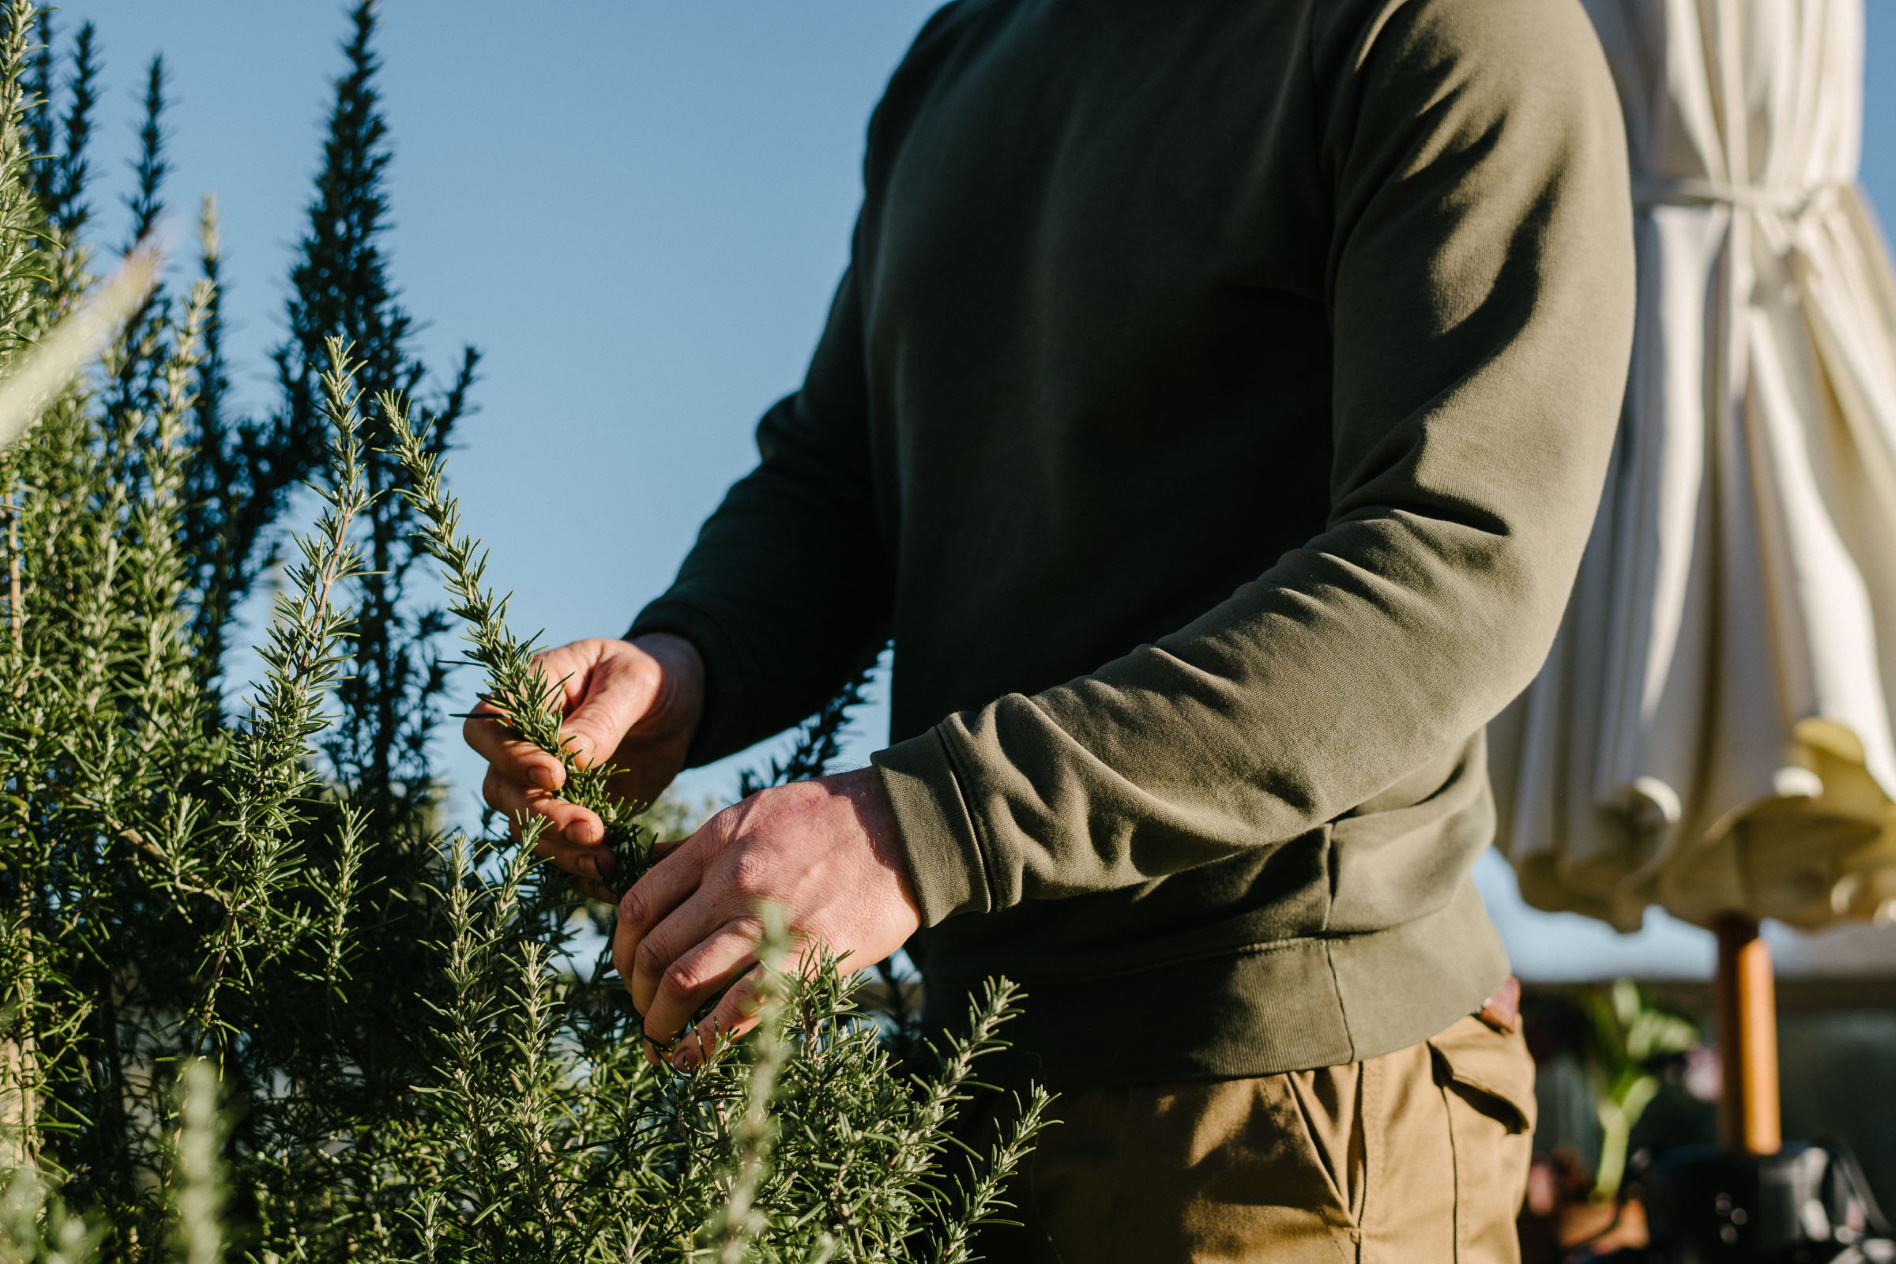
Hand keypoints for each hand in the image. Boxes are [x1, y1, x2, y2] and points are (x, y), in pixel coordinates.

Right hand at [465, 633, 703, 892]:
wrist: (677, 700)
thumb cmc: (650, 676)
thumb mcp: (634, 684)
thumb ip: (602, 717)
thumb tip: (569, 757)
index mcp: (527, 694)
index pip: (488, 727)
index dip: (511, 757)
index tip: (556, 777)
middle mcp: (521, 743)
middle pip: (500, 787)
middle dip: (542, 815)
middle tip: (591, 830)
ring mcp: (541, 784)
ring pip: (525, 825)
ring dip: (559, 848)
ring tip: (605, 859)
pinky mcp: (569, 813)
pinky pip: (559, 848)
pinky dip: (580, 867)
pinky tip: (610, 876)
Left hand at [613, 766, 921, 1065]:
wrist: (907, 825)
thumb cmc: (834, 818)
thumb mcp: (758, 810)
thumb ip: (705, 844)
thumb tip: (651, 868)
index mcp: (717, 840)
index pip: (639, 902)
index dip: (619, 947)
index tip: (627, 970)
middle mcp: (731, 879)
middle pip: (652, 948)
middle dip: (635, 992)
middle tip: (644, 1012)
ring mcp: (768, 918)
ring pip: (681, 982)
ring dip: (659, 1023)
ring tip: (660, 1041)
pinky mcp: (807, 955)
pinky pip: (738, 1010)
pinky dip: (703, 1044)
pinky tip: (690, 1060)